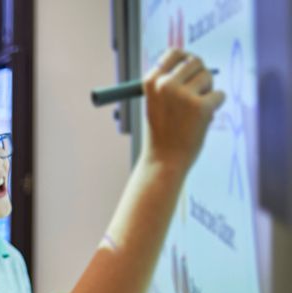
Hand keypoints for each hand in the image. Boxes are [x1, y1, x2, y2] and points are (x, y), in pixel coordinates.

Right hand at [142, 48, 225, 175]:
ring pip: (209, 77)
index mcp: (151, 82)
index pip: (174, 53)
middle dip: (201, 75)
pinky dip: (216, 106)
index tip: (190, 69)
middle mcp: (166, 84)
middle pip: (196, 62)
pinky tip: (202, 120)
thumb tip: (191, 60)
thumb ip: (169, 82)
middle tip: (198, 93)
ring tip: (196, 111)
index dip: (185, 58)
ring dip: (208, 91)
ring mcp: (183, 95)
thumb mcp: (156, 103)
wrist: (164, 160)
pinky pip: (220, 95)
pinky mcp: (202, 107)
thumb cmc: (161, 133)